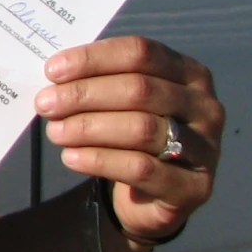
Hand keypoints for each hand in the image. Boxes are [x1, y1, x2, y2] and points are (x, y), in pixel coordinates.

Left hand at [35, 36, 220, 244]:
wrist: (155, 198)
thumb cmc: (135, 136)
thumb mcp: (125, 102)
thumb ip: (101, 82)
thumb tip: (56, 73)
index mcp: (189, 73)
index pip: (141, 53)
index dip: (94, 59)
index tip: (52, 70)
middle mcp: (204, 106)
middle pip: (139, 89)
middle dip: (85, 95)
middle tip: (45, 104)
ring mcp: (206, 148)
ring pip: (141, 128)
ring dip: (89, 128)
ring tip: (55, 131)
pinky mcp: (193, 187)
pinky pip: (140, 168)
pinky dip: (100, 160)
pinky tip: (71, 157)